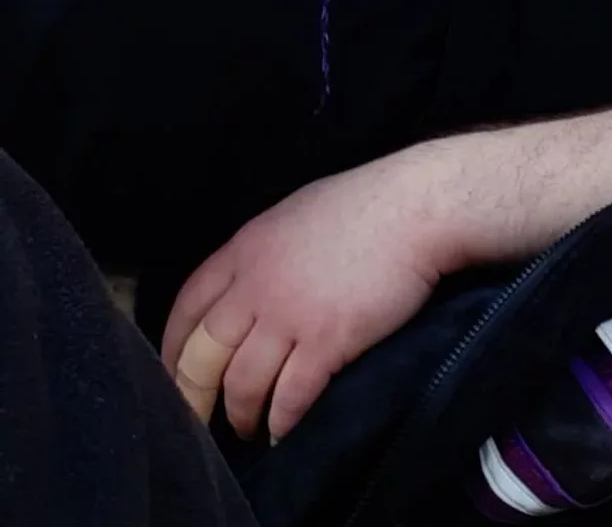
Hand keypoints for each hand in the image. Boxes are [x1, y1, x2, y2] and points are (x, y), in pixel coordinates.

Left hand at [162, 146, 453, 443]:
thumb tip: (248, 285)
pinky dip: (282, 421)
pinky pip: (290, 396)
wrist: (416, 207)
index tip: (174, 375)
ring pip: (242, 384)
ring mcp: (291, 314)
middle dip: (195, 397)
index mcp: (246, 248)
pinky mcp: (327, 340)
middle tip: (201, 420)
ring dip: (241, 416)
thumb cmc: (364, 204)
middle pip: (203, 355)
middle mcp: (257, 284)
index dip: (172, 349)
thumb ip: (263, 251)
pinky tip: (284, 430)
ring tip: (250, 428)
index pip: (186, 307)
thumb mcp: (294, 213)